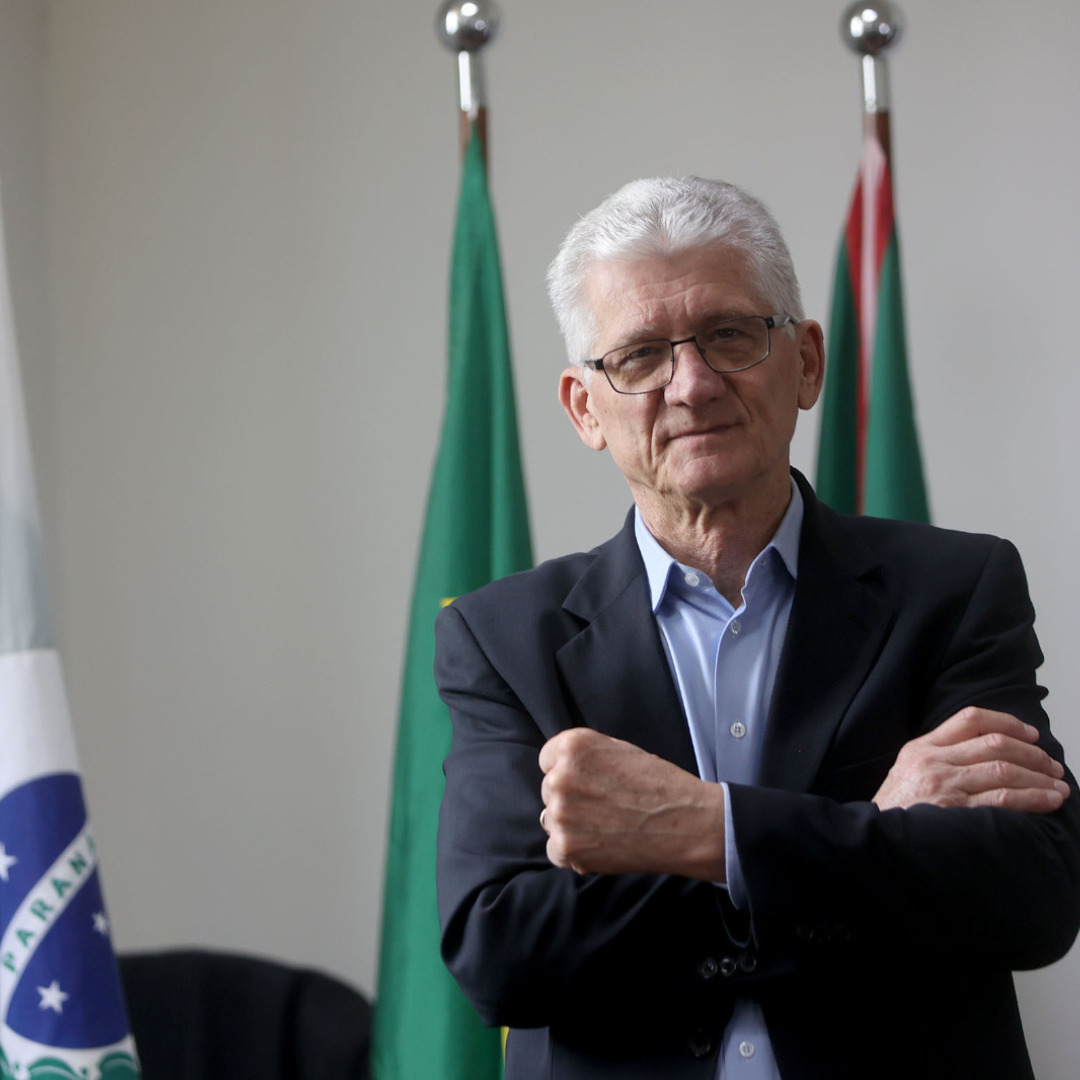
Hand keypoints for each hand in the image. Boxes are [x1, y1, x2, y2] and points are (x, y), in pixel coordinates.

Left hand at [538, 728, 725, 879]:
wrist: (684, 823)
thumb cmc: (658, 784)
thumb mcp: (618, 750)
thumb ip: (584, 757)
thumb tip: (561, 770)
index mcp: (572, 747)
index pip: (547, 759)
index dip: (568, 772)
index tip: (586, 783)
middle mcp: (559, 777)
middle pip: (549, 790)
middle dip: (570, 798)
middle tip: (603, 807)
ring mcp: (560, 814)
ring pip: (551, 820)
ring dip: (571, 826)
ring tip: (606, 826)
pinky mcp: (566, 846)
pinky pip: (556, 849)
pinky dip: (575, 852)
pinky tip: (602, 845)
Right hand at [872, 707, 1069, 812]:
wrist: (876, 840)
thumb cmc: (897, 810)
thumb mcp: (907, 772)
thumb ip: (939, 758)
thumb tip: (988, 752)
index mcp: (921, 747)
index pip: (970, 719)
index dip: (1008, 723)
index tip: (1031, 734)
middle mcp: (933, 761)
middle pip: (994, 743)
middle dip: (1032, 753)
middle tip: (1052, 766)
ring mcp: (944, 784)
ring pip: (1004, 769)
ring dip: (1039, 777)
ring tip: (1058, 785)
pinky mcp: (955, 811)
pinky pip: (1003, 798)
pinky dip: (1033, 798)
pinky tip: (1049, 800)